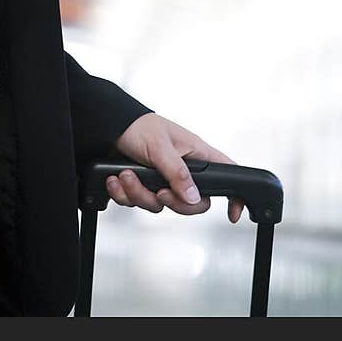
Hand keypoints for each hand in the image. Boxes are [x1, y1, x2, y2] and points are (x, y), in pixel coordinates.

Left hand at [109, 113, 244, 222]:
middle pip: (192, 203)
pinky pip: (139, 203)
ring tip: (126, 176)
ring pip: (160, 205)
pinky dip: (124, 194)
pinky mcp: (144, 185)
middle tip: (159, 191)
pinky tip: (116, 180)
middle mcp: (182, 169)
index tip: (232, 214)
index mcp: (195, 154)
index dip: (234, 194)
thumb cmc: (138, 126)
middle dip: (171, 201)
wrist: (108, 127)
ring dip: (139, 194)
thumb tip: (194, 197)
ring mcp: (163, 179)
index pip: (226, 173)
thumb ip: (177, 172)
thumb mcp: (160, 146)